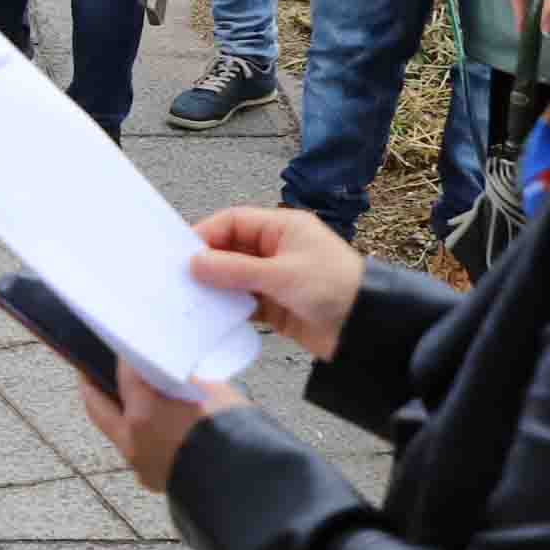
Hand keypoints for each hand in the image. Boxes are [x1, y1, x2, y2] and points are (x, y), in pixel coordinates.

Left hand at [76, 363, 242, 494]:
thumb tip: (171, 370)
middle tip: (90, 367)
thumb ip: (183, 378)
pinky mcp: (152, 478)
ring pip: (115, 431)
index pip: (125, 372)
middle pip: (97, 404)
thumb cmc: (234, 434)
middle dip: (92, 383)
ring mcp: (139, 463)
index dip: (126, 355)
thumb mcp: (211, 392)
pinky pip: (137, 450)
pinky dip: (139, 434)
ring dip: (116, 411)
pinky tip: (152, 424)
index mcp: (143, 414)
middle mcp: (133, 441)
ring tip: (124, 394)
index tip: (127, 344)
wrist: (244, 484)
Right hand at [189, 206, 364, 357]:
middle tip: (182, 279)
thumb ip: (236, 270)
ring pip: (236, 278)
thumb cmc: (335, 287)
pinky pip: (245, 303)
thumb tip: (196, 264)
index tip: (184, 254)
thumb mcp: (282, 274)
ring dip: (218, 289)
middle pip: (231, 250)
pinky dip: (230, 309)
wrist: (367, 327)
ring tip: (193, 300)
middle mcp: (278, 249)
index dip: (208, 234)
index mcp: (283, 228)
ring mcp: (277, 278)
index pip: (235, 222)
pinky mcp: (277, 306)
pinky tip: (214, 318)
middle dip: (209, 264)